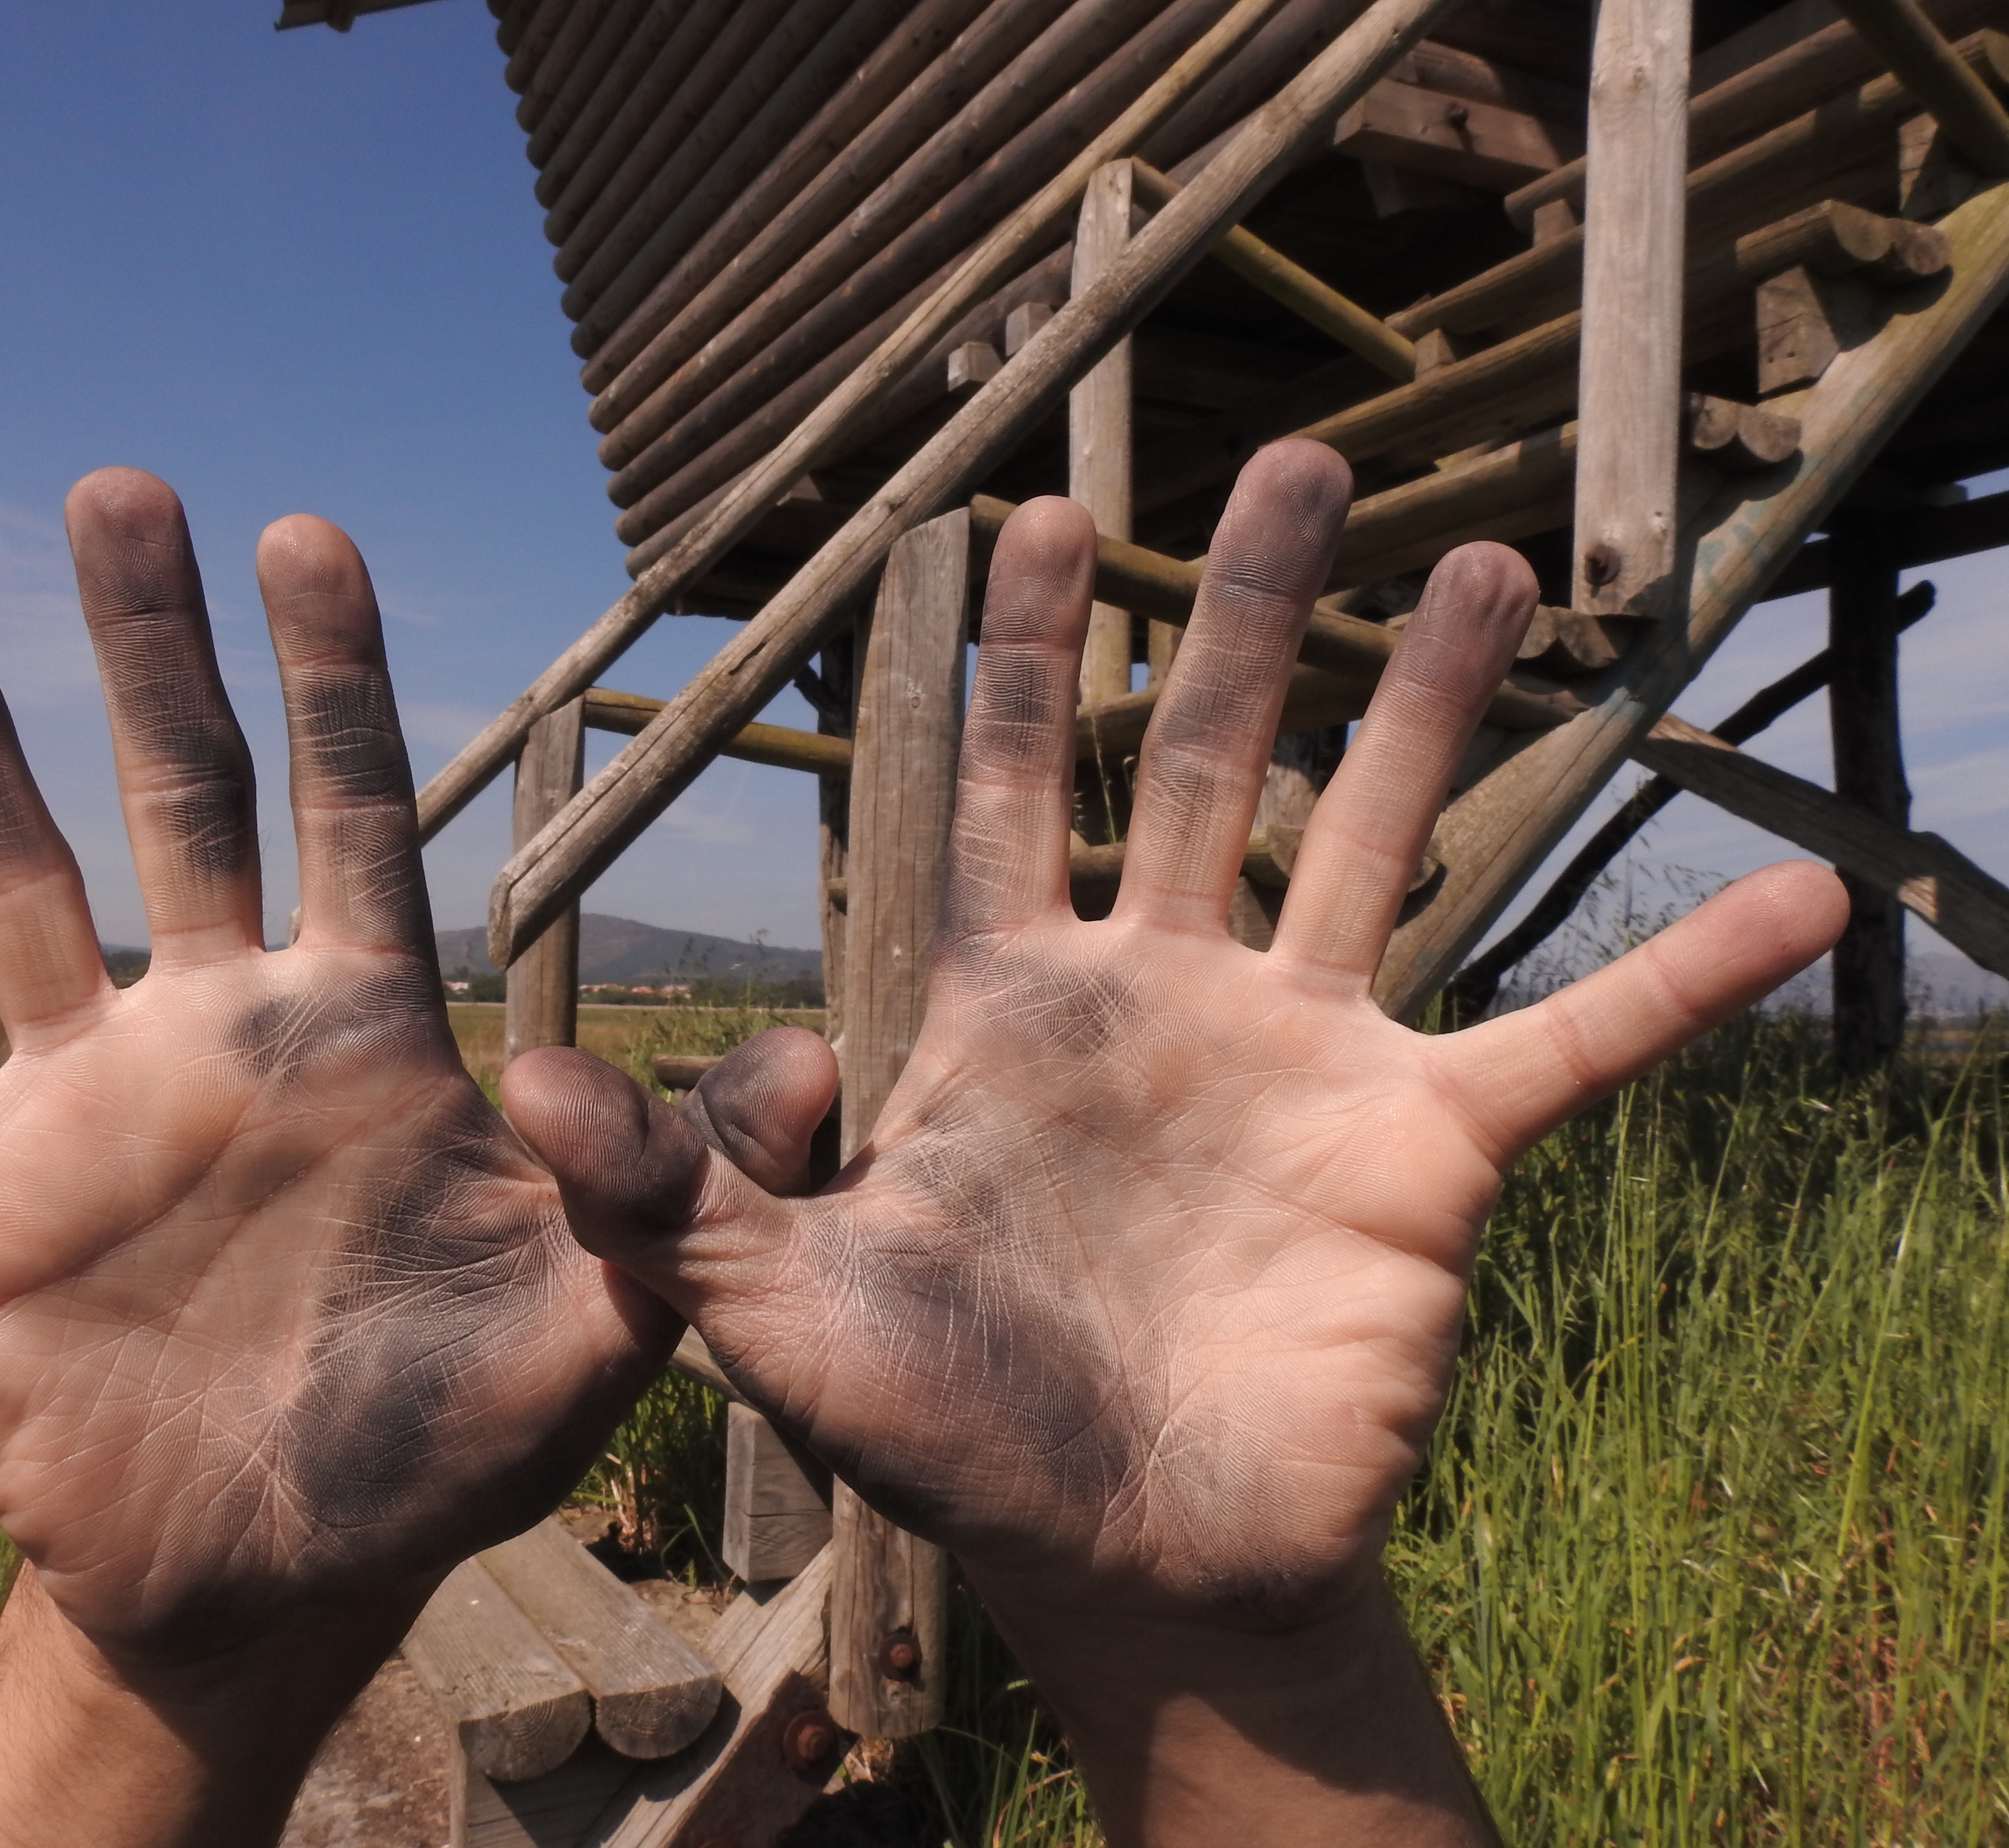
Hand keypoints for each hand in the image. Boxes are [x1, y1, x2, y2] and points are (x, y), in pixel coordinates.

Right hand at [0, 470, 678, 1667]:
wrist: (272, 1577)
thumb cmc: (440, 1451)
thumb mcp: (599, 1330)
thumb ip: (685, 1195)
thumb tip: (819, 1064)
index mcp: (356, 1036)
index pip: (348, 815)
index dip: (334, 682)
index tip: (310, 534)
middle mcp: (211, 1033)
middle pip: (174, 801)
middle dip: (148, 653)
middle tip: (120, 491)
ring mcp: (76, 1110)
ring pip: (4, 891)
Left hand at [504, 441, 1843, 1837]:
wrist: (1123, 1564)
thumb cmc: (948, 1439)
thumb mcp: (776, 1317)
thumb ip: (668, 1196)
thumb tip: (524, 1085)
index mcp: (1013, 1006)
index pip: (1005, 784)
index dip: (1013, 654)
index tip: (1028, 510)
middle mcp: (1165, 998)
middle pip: (1209, 756)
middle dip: (1244, 610)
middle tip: (1290, 458)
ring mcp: (1305, 1060)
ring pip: (1383, 837)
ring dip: (1443, 707)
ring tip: (1500, 565)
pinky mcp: (1427, 1153)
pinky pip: (1580, 1045)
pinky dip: (1683, 976)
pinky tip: (1802, 896)